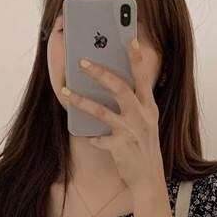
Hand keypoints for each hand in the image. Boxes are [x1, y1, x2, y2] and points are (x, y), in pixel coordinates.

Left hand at [57, 38, 164, 198]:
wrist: (149, 178)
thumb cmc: (143, 145)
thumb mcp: (144, 121)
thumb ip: (132, 103)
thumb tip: (110, 83)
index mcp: (149, 106)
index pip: (143, 76)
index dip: (137, 57)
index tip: (130, 38)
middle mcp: (142, 116)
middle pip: (121, 88)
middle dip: (101, 73)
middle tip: (83, 62)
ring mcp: (131, 131)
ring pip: (103, 111)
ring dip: (82, 101)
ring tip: (67, 92)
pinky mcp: (120, 147)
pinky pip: (99, 138)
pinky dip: (90, 136)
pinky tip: (84, 134)